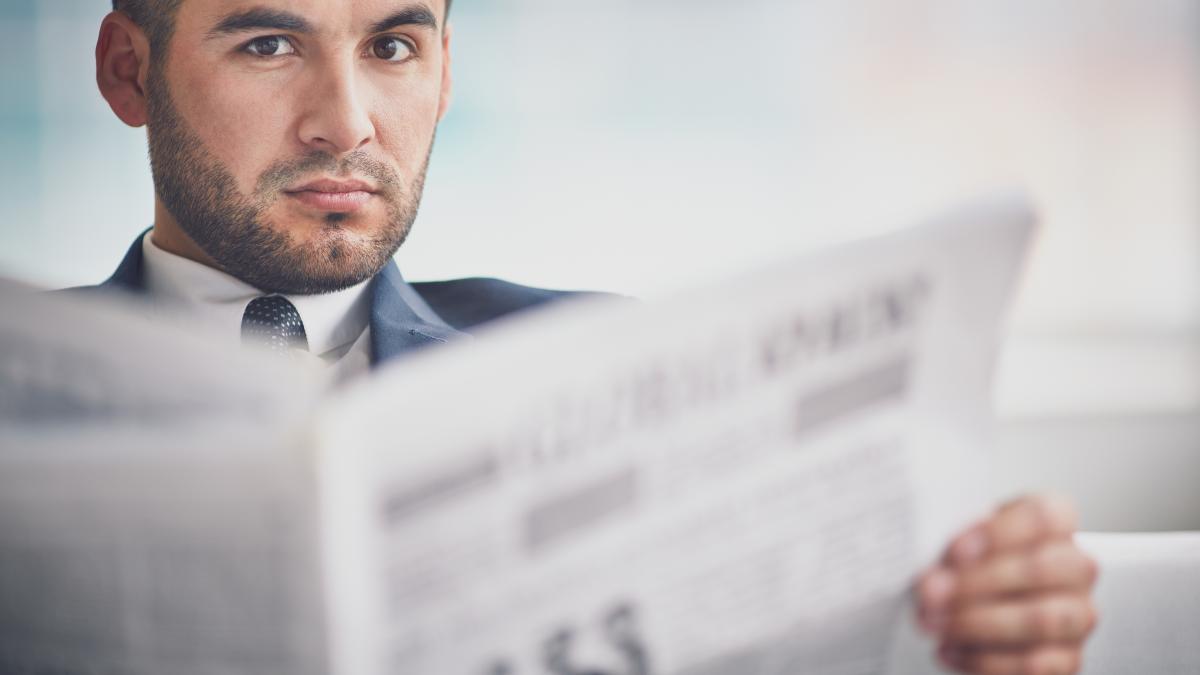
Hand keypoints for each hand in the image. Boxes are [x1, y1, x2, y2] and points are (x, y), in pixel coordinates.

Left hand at [915, 495, 1099, 673]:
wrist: (979, 604)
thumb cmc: (972, 562)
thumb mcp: (961, 540)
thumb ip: (955, 548)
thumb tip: (934, 575)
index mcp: (1055, 521)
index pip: (1042, 517)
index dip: (998, 533)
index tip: (955, 550)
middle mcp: (1076, 566)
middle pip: (1039, 568)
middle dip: (975, 583)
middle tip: (930, 592)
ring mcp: (1078, 614)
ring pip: (1038, 619)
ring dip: (976, 623)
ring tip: (933, 622)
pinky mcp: (1068, 657)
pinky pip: (1032, 663)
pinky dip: (983, 659)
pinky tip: (949, 649)